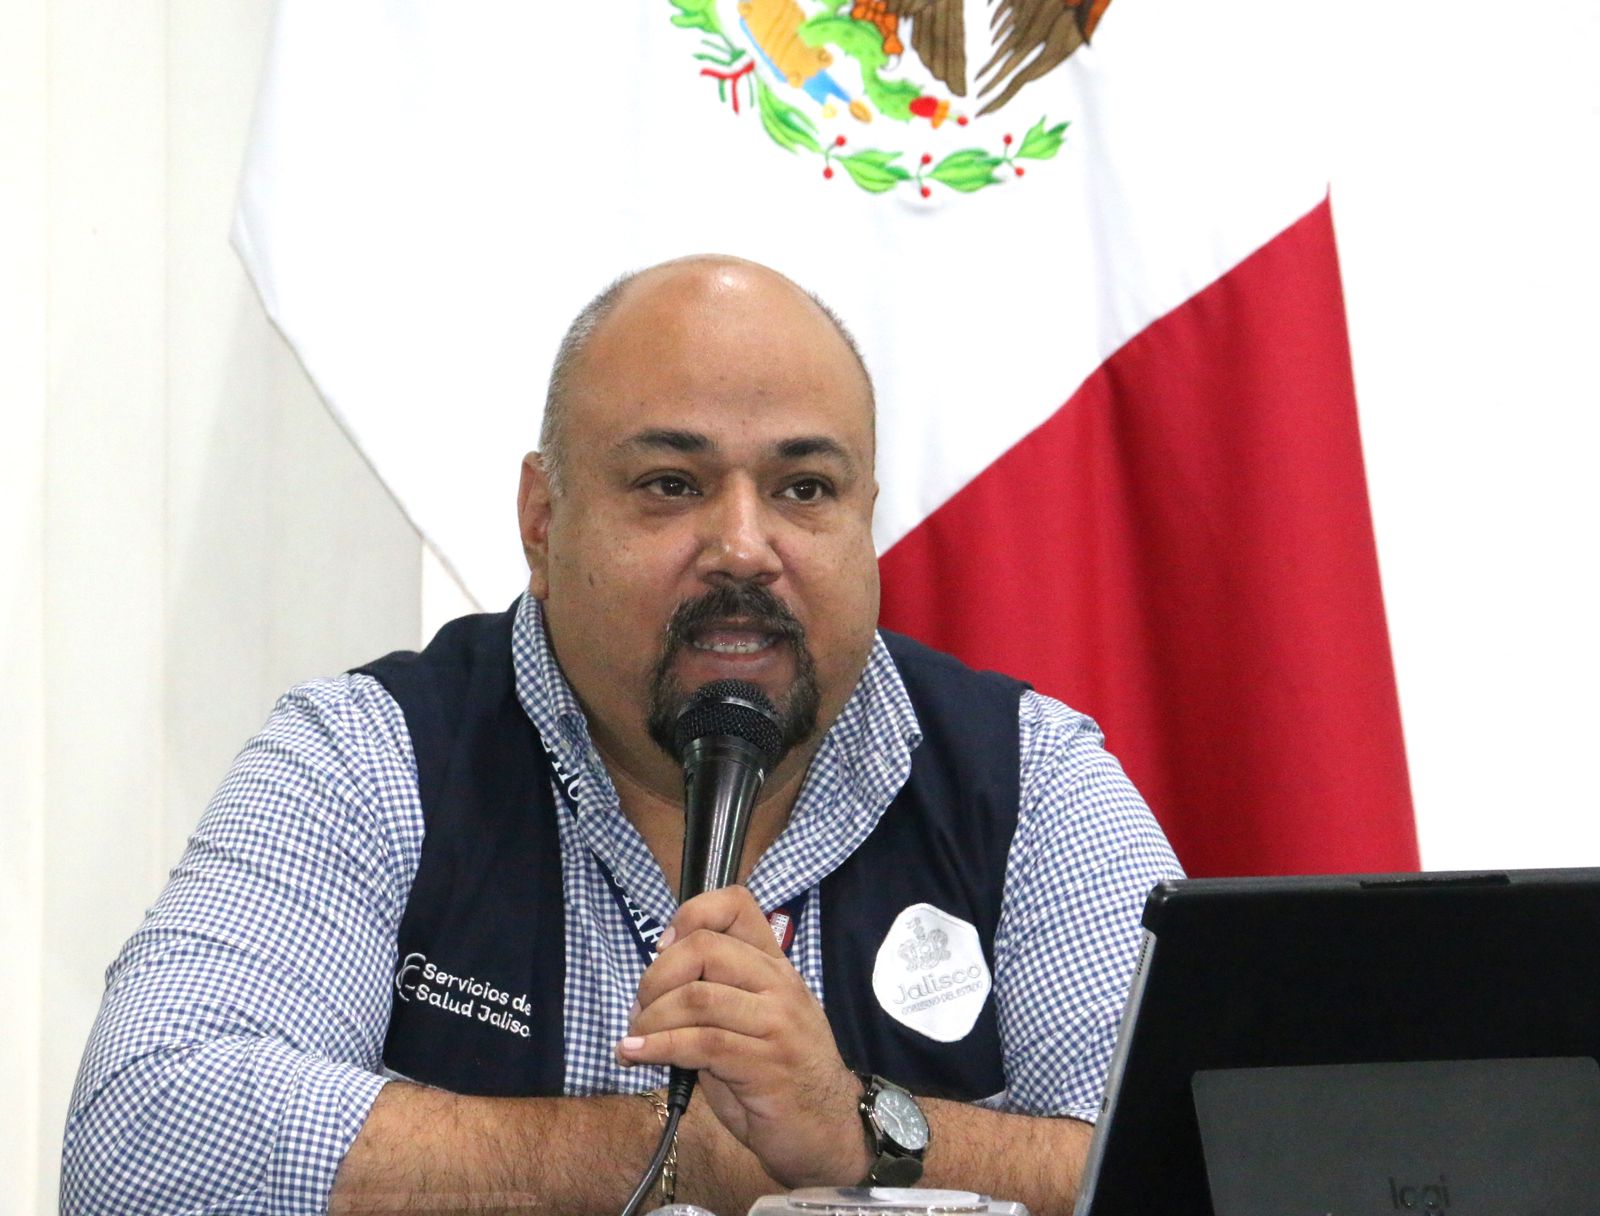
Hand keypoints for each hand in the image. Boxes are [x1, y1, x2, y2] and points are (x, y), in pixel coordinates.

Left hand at [616, 886, 870, 1187]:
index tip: (663, 949)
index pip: (736, 904)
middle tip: (641, 1009)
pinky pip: (699, 1043)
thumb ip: (717, 992)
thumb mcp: (753, 1020)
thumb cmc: (779, 1075)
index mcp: (774, 965)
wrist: (826, 1130)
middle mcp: (778, 984)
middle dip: (656, 976)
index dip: (689, 916)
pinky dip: (655, 1047)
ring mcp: (775, 1023)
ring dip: (649, 1019)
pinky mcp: (764, 1065)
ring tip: (635, 1039)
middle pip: (704, 948)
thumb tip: (653, 983)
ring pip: (696, 997)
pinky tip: (634, 1054)